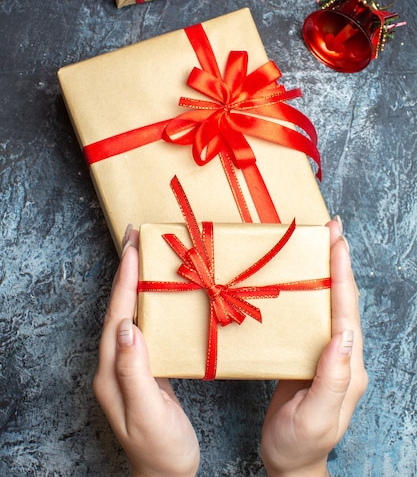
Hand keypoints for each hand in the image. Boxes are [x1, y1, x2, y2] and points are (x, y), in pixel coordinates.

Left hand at [93, 226, 199, 476]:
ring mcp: (129, 365)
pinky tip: (158, 292)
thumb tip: (126, 327)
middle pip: (118, 308)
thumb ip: (135, 371)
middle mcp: (114, 364)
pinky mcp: (144, 367)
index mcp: (111, 372)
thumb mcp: (148, 413)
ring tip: (144, 254)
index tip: (133, 250)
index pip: (116, 317)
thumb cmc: (161, 448)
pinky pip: (144, 324)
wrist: (167, 474)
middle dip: (125, 271)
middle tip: (134, 237)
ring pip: (130, 313)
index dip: (125, 282)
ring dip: (135, 282)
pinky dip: (148, 301)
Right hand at [260, 218, 367, 476]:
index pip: (346, 312)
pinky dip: (311, 289)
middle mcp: (342, 355)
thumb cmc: (299, 444)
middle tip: (331, 227)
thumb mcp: (315, 416)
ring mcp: (326, 354)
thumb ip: (332, 378)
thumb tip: (343, 335)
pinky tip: (301, 277)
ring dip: (327, 270)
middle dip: (339, 262)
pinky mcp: (309, 355)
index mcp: (347, 367)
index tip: (337, 242)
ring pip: (329, 303)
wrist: (290, 463)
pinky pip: (313, 315)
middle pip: (343, 300)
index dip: (341, 275)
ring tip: (320, 242)